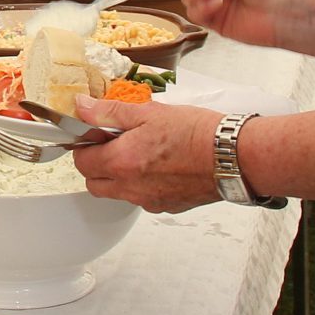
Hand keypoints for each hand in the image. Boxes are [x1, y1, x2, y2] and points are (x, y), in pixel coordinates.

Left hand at [68, 97, 224, 212]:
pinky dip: (142, 184)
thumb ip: (109, 112)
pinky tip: (159, 165)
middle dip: (97, 164)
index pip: (82, 161)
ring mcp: (149, 200)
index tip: (95, 134)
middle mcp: (131, 188)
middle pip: (94, 183)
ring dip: (118, 175)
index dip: (85, 145)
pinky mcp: (167, 206)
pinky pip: (142, 198)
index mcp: (122, 162)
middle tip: (113, 143)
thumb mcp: (148, 112)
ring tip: (140, 152)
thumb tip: (83, 108)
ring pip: (118, 193)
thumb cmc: (197, 133)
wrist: (233, 156)